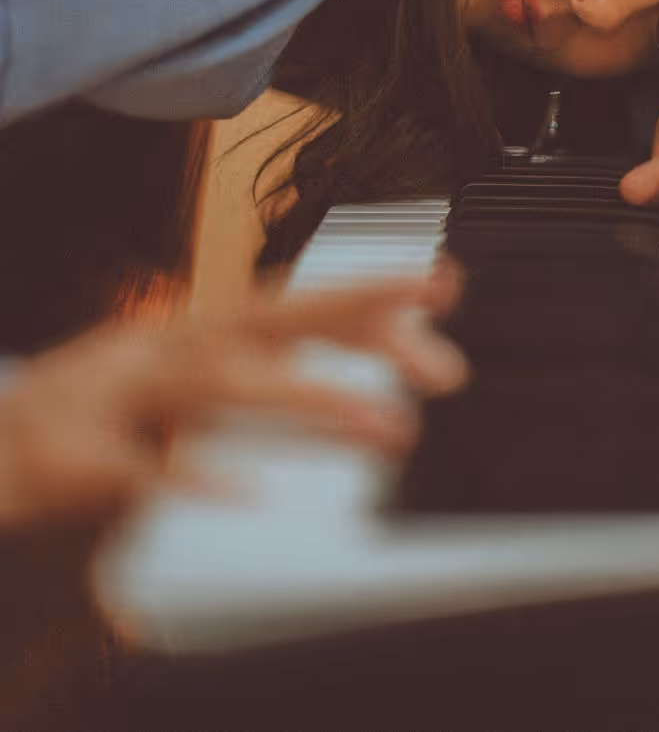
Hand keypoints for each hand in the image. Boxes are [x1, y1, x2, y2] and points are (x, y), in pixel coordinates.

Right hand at [0, 265, 466, 530]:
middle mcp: (179, 342)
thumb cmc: (107, 408)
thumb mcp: (192, 382)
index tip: (444, 287)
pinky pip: (148, 466)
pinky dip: (194, 477)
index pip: (300, 300)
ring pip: (229, 384)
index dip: (370, 290)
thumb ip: (267, 384)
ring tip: (386, 429)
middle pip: (279, 320)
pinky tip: (247, 494)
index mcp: (207, 329)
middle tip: (443, 361)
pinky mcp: (90, 451)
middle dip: (362, 323)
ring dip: (310, 402)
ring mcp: (133, 389)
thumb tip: (359, 399)